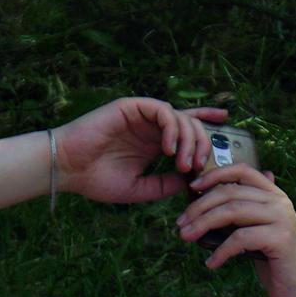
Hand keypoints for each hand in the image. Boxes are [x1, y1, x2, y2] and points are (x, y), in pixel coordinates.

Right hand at [55, 97, 228, 204]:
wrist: (69, 169)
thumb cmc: (97, 180)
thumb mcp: (141, 190)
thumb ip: (166, 185)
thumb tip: (192, 183)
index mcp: (154, 143)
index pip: (186, 129)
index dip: (207, 121)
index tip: (226, 122)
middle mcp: (151, 127)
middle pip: (190, 124)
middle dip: (202, 143)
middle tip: (199, 165)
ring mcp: (142, 115)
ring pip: (181, 116)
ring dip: (188, 140)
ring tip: (183, 163)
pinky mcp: (132, 106)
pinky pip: (163, 110)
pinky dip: (172, 128)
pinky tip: (169, 149)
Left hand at [176, 164, 295, 296]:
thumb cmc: (268, 261)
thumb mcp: (251, 231)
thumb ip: (237, 213)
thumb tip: (203, 201)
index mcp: (273, 195)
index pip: (242, 171)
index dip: (215, 174)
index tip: (192, 186)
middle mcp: (280, 201)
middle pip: (231, 192)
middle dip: (200, 206)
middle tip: (180, 223)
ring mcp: (283, 218)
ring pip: (233, 211)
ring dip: (203, 224)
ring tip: (186, 237)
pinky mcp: (281, 238)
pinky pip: (241, 238)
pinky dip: (221, 251)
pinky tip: (211, 263)